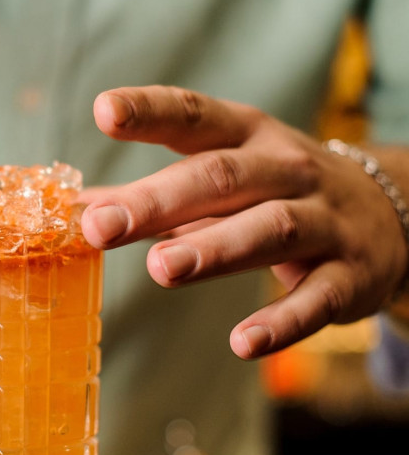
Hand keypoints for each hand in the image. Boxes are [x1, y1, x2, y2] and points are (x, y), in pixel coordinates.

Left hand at [79, 85, 408, 358]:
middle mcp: (286, 168)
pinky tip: (243, 343)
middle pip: (221, 177)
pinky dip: (283, 321)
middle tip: (101, 226)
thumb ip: (152, 192)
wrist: (389, 213)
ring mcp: (324, 220)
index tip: (103, 111)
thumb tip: (77, 208)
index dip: (149, 111)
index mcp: (246, 136)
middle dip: (158, 201)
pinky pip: (317, 299)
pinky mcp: (350, 274)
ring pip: (269, 228)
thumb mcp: (222, 175)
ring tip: (159, 269)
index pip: (194, 115)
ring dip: (214, 249)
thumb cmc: (275, 189)